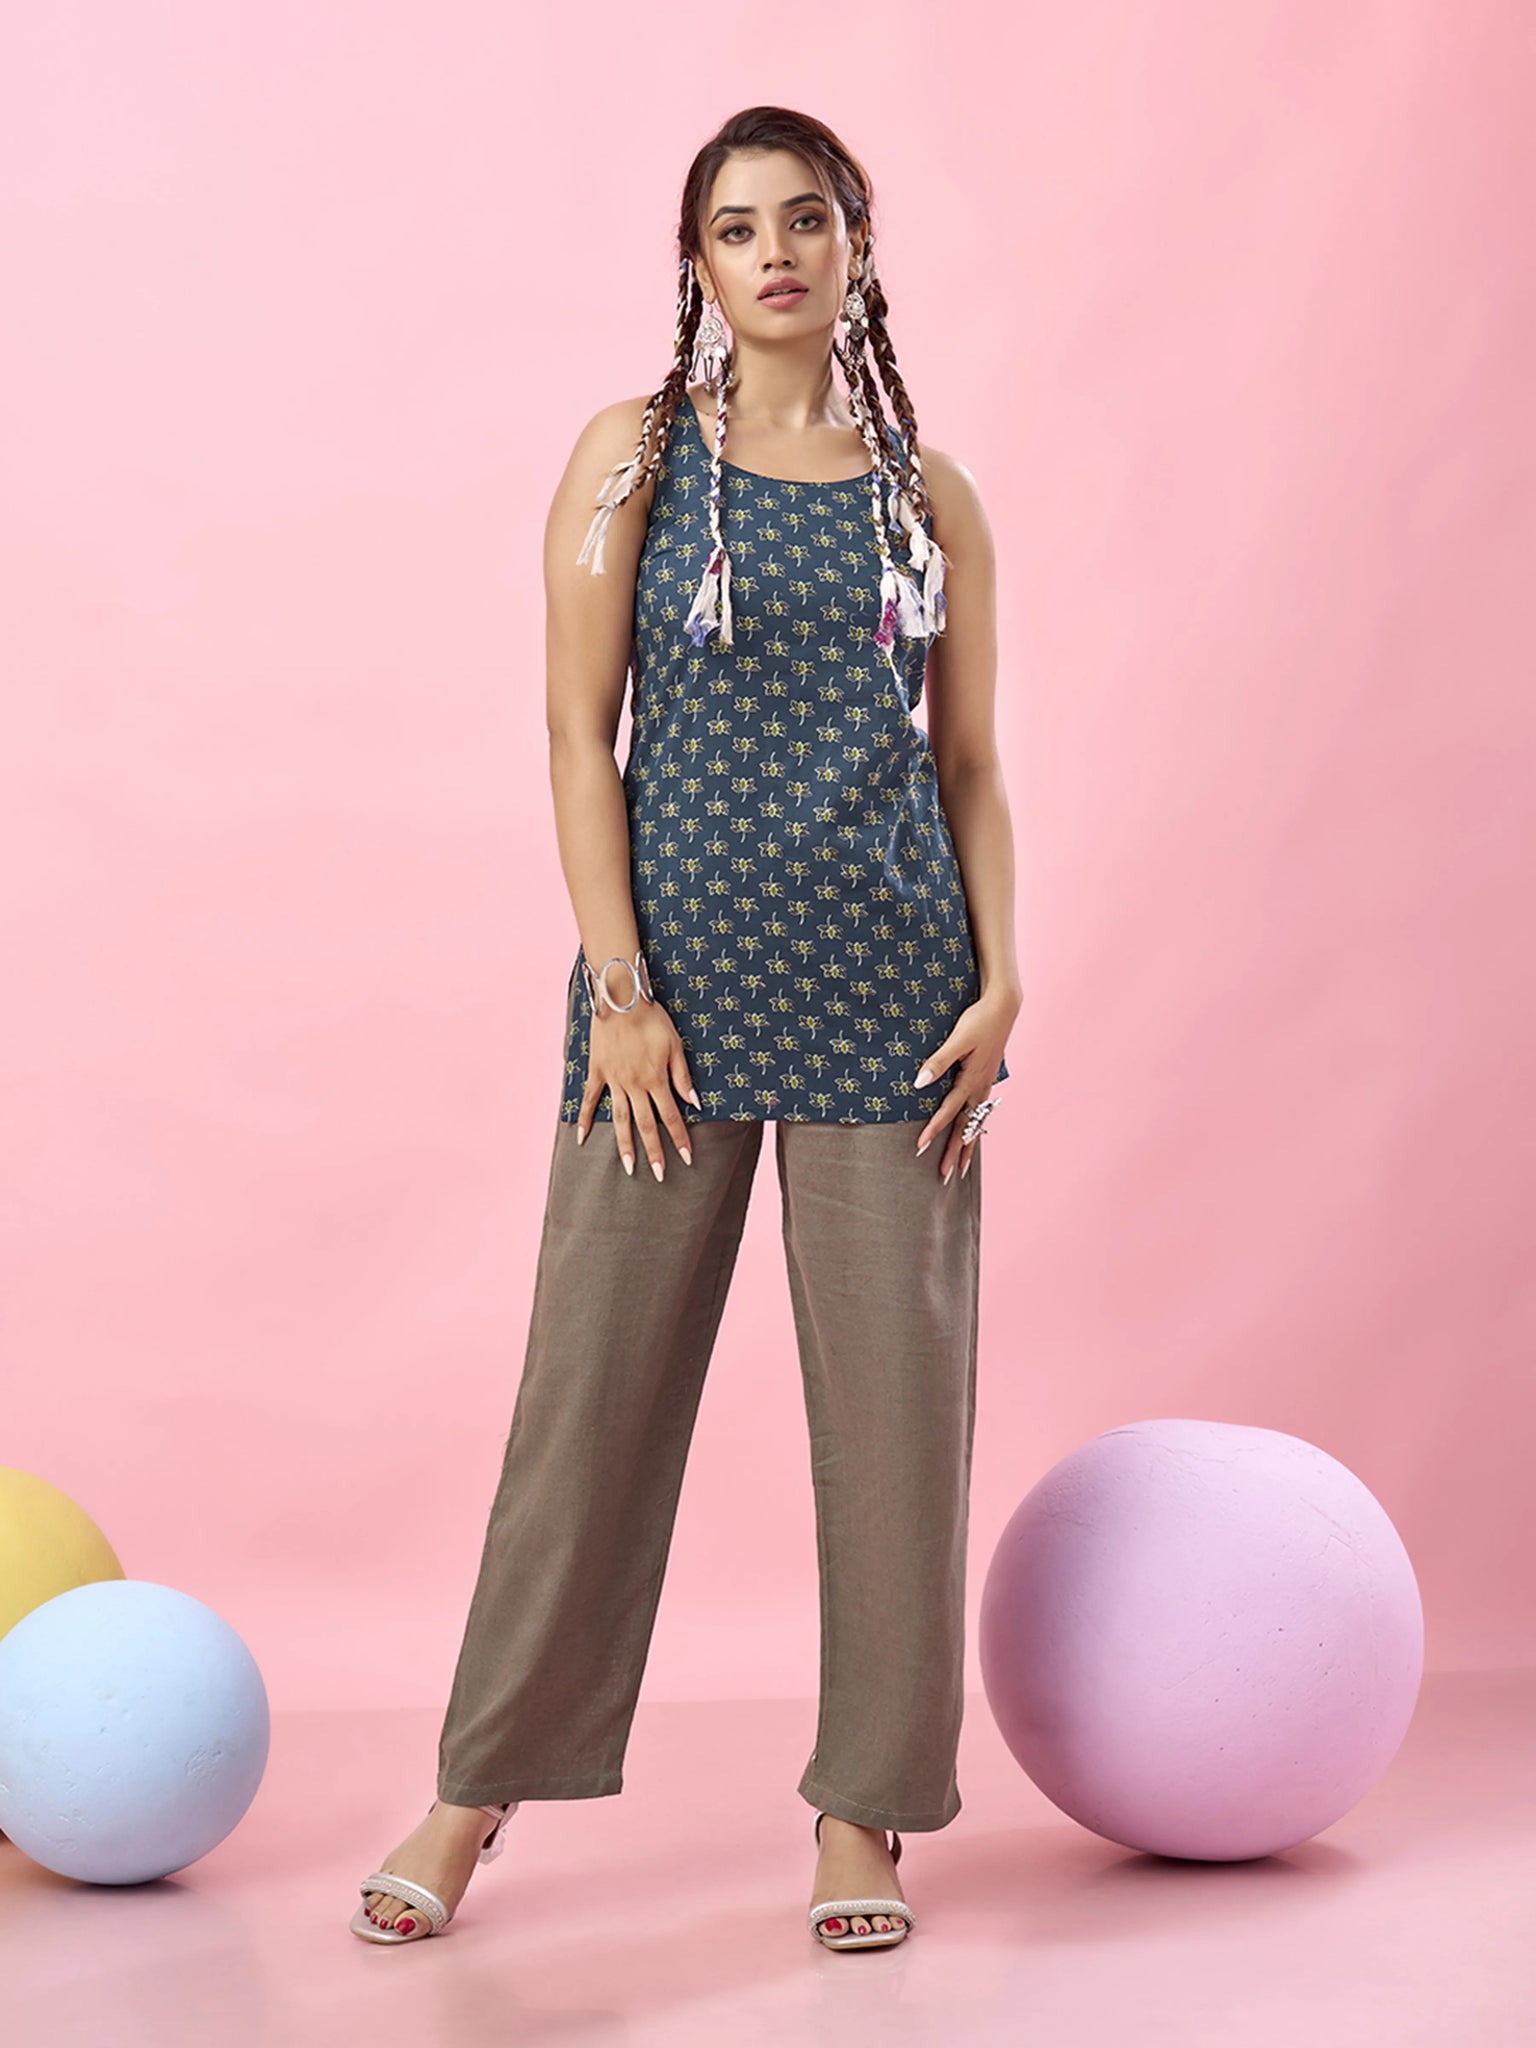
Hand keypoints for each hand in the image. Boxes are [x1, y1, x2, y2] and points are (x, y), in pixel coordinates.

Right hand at [575, 999, 700, 1179]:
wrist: (621, 998)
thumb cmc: (652, 1019)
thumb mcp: (675, 1045)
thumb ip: (682, 1076)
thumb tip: (694, 1103)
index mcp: (655, 1079)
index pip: (671, 1116)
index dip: (680, 1138)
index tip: (686, 1159)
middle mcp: (634, 1085)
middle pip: (646, 1125)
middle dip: (654, 1152)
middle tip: (660, 1176)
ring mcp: (613, 1080)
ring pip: (619, 1120)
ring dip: (625, 1145)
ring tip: (628, 1168)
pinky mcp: (597, 1071)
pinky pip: (589, 1099)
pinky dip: (583, 1119)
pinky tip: (581, 1138)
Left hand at [912, 986, 1017, 1182]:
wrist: (1003, 1008)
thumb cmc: (978, 1021)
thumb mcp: (957, 1040)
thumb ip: (938, 1062)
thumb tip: (919, 1083)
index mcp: (971, 1080)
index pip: (949, 1112)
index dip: (934, 1130)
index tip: (920, 1147)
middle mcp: (980, 1088)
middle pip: (965, 1127)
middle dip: (954, 1152)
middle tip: (944, 1175)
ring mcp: (986, 1085)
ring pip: (975, 1122)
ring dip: (967, 1145)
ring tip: (961, 1166)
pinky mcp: (986, 1080)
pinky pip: (979, 1112)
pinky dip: (975, 1128)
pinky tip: (972, 1135)